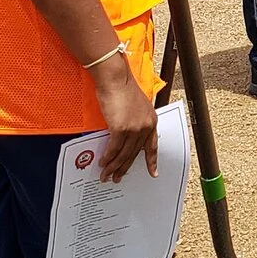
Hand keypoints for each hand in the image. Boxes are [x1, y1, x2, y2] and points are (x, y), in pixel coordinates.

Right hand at [91, 52, 157, 179]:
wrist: (115, 79)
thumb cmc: (122, 89)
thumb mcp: (136, 107)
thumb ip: (134, 122)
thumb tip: (125, 137)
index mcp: (151, 121)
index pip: (152, 146)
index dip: (152, 161)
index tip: (153, 173)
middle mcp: (145, 127)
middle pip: (134, 154)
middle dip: (124, 168)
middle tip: (117, 178)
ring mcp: (134, 128)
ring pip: (123, 154)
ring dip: (114, 167)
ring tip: (106, 175)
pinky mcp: (120, 128)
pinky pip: (113, 149)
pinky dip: (107, 157)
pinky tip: (103, 163)